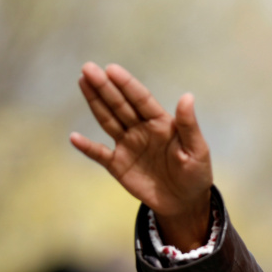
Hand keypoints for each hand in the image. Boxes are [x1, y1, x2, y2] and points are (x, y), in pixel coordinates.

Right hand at [70, 62, 212, 250]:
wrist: (185, 202)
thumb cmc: (196, 173)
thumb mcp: (197, 150)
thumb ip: (189, 126)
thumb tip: (188, 96)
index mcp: (160, 122)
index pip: (141, 99)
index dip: (127, 85)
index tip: (111, 69)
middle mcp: (141, 129)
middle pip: (120, 105)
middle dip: (104, 87)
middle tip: (88, 69)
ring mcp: (128, 145)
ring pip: (108, 120)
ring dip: (94, 103)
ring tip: (82, 83)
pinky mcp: (118, 165)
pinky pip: (99, 154)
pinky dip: (87, 147)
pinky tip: (74, 137)